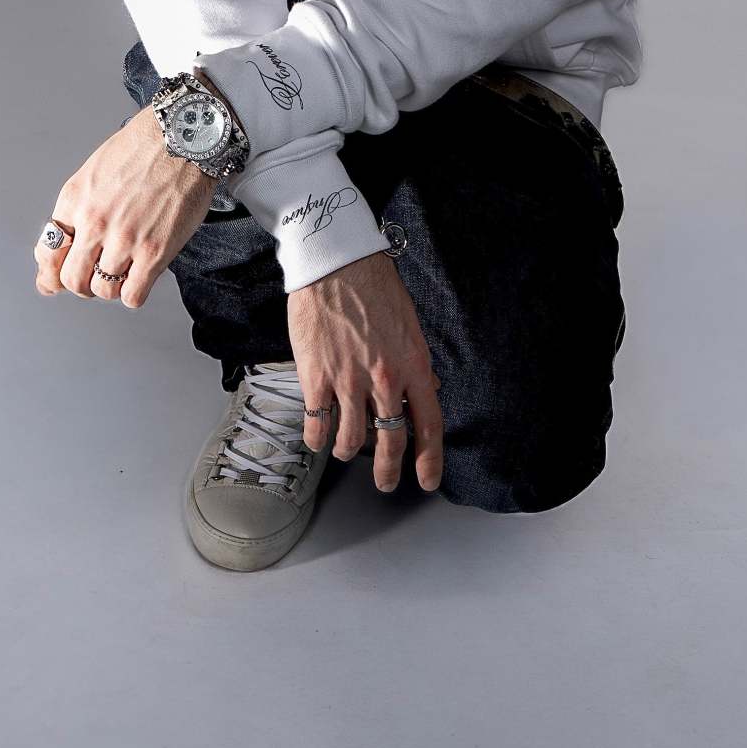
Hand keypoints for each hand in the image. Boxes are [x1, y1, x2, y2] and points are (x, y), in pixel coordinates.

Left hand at [34, 109, 216, 307]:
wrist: (184, 137)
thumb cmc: (143, 148)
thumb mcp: (93, 172)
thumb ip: (77, 208)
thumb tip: (64, 242)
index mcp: (75, 200)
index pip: (47, 253)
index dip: (49, 274)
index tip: (53, 281)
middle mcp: (95, 222)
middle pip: (72, 280)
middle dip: (80, 285)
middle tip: (92, 279)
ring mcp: (125, 239)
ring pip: (102, 291)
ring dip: (110, 287)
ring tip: (122, 272)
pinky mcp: (154, 252)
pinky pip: (132, 296)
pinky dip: (133, 294)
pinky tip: (139, 277)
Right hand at [286, 252, 444, 494]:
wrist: (336, 264)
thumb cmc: (374, 287)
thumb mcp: (410, 325)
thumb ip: (417, 362)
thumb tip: (430, 388)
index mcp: (414, 366)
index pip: (429, 425)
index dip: (430, 460)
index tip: (427, 479)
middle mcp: (384, 380)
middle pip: (391, 442)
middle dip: (388, 471)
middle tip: (385, 483)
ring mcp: (348, 381)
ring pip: (351, 440)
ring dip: (348, 452)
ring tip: (345, 450)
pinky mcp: (316, 377)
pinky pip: (317, 423)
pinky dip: (318, 437)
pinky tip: (319, 436)